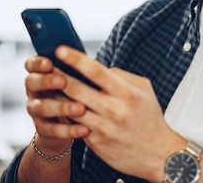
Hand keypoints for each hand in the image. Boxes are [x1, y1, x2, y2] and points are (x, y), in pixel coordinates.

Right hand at [24, 54, 90, 154]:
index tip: (49, 62)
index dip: (37, 63)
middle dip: (47, 81)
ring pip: (42, 108)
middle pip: (32, 83)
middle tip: (63, 81)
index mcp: (39, 73)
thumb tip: (89, 61)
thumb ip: (74, 70)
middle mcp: (33, 90)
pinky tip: (84, 129)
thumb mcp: (72, 78)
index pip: (31, 64)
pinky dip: (69, 130)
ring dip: (62, 107)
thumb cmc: (72, 92)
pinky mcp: (43, 129)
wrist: (65, 124)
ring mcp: (35, 110)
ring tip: (80, 108)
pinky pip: (53, 130)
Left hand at [54, 46, 184, 181]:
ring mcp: (103, 129)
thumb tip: (97, 68)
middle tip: (44, 65)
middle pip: (77, 89)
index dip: (76, 59)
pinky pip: (75, 125)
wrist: (159, 154)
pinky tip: (57, 105)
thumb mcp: (144, 90)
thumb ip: (121, 76)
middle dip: (58, 75)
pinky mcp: (96, 144)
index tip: (60, 49)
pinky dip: (65, 114)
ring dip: (57, 96)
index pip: (96, 71)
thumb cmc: (150, 116)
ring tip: (46, 84)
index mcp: (126, 93)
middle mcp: (114, 110)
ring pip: (71, 108)